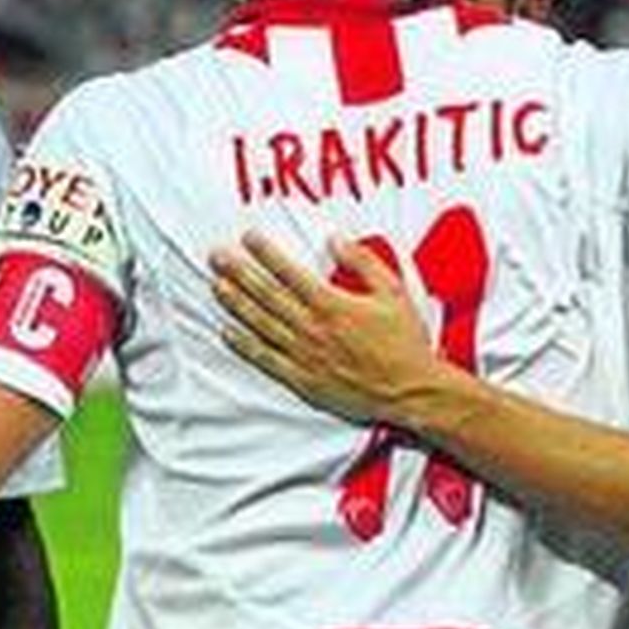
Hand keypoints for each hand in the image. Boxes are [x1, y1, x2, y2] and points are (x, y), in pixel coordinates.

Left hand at [209, 231, 439, 420]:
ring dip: (236, 303)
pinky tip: (226, 331)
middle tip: (217, 256)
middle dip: (239, 272)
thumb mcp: (393, 292)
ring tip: (216, 285)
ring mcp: (304, 355)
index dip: (266, 253)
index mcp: (333, 305)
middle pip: (267, 295)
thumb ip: (363, 262)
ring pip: (261, 324)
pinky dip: (244, 345)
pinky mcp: (302, 379)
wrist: (412, 391)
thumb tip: (336, 239)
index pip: (290, 273)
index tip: (248, 237)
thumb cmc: (404, 341)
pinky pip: (266, 359)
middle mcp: (313, 329)